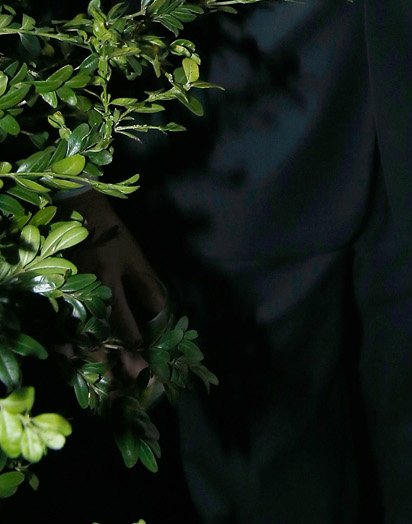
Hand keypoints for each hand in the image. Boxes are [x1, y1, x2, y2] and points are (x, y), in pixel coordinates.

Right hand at [71, 190, 167, 387]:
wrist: (74, 213)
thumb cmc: (111, 235)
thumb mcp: (136, 258)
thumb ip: (148, 290)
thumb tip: (162, 323)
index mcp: (106, 284)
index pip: (123, 332)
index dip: (137, 356)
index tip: (149, 374)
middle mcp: (80, 301)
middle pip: (95, 351)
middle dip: (113, 378)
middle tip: (129, 397)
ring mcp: (59, 307)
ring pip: (72, 355)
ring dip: (90, 379)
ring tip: (107, 398)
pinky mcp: (48, 311)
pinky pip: (57, 346)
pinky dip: (70, 367)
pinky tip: (81, 380)